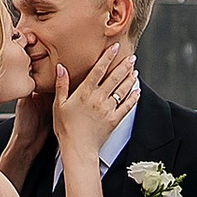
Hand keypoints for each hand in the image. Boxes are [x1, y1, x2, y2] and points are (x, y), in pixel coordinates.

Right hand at [54, 33, 138, 168]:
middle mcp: (98, 98)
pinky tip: (137, 90)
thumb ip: (61, 85)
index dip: (107, 57)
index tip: (114, 47)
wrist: (78, 149)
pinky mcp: (115, 119)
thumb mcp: (58, 105)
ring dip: (129, 78)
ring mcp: (108, 109)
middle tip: (132, 57)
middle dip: (124, 65)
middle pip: (114, 78)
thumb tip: (61, 67)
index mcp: (85, 93)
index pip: (98, 70)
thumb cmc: (66, 128)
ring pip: (122, 90)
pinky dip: (133, 97)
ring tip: (134, 70)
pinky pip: (127, 106)